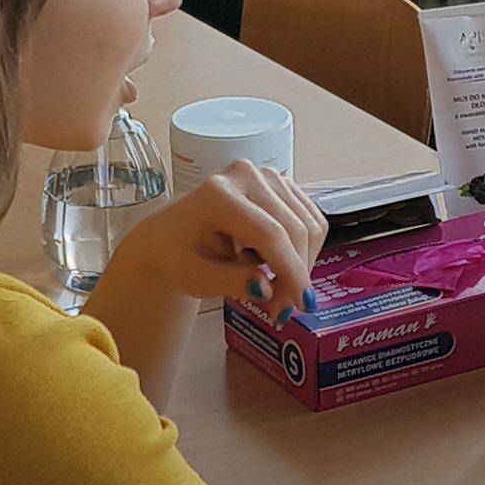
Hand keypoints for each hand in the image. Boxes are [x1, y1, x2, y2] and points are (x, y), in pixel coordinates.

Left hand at [118, 161, 328, 318]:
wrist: (173, 234)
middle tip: (282, 309)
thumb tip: (266, 289)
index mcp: (218, 194)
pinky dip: (303, 250)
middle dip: (296, 274)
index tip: (302, 304)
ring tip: (277, 289)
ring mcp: (267, 176)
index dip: (290, 270)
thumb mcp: (196, 277)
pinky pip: (310, 220)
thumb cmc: (180, 255)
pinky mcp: (282, 184)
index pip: (269, 233)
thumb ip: (231, 282)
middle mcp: (246, 175)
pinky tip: (278, 264)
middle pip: (294, 229)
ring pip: (309, 226)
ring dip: (301, 264)